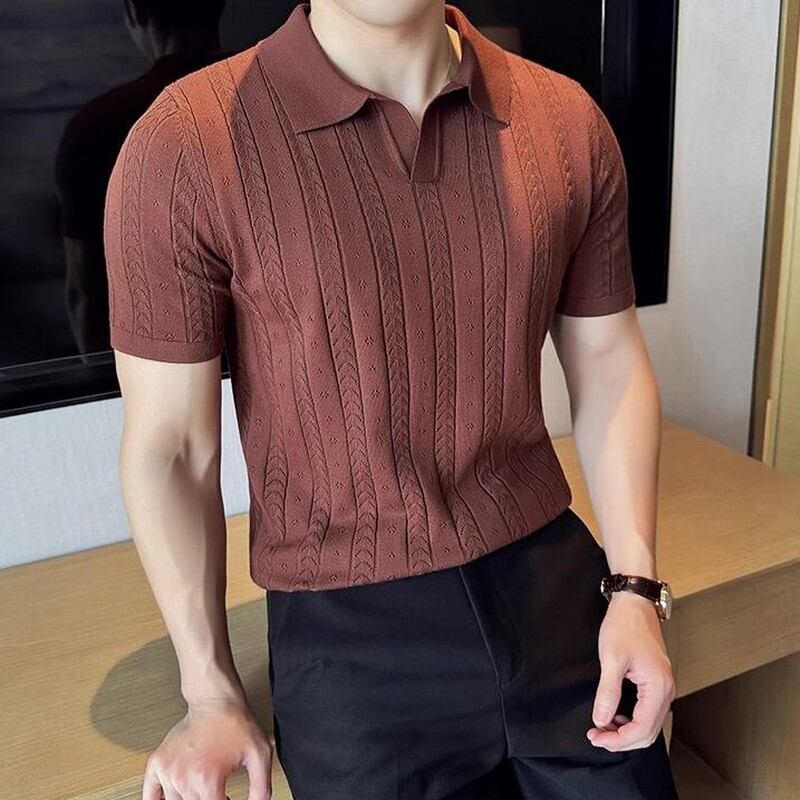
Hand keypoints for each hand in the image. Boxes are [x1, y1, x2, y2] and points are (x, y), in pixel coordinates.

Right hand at [142, 696, 273, 799]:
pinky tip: (172, 797)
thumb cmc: (235, 723)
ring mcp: (168, 771)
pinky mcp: (157, 763)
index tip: (226, 797)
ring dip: (188, 799)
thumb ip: (261, 787)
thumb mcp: (259, 754)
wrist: (215, 700)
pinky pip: (149, 796)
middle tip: (215, 791)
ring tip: (201, 789)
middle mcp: (184, 778)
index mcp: (207, 780)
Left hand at [587, 591, 675, 751]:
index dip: (618, 740)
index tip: (596, 737)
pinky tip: (614, 715)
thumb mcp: (611, 658)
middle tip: (596, 736)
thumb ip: (608, 692)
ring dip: (626, 731)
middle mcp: (666, 690)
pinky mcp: (656, 681)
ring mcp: (663, 686)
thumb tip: (601, 719)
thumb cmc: (625, 625)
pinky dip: (631, 719)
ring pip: (649, 724)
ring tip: (602, 727)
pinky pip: (647, 711)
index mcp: (658, 686)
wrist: (634, 603)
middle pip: (648, 732)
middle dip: (621, 740)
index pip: (642, 729)